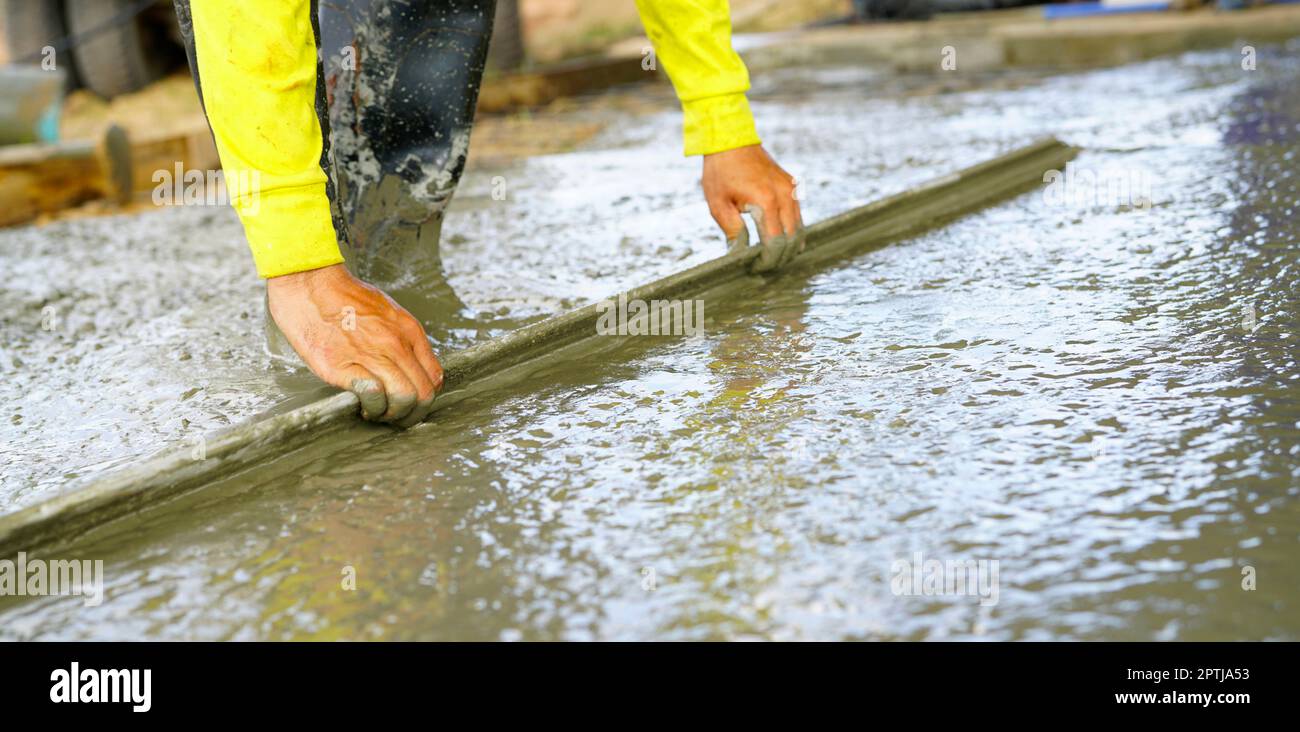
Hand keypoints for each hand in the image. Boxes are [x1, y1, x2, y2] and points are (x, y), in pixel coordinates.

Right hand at [266, 264, 442, 426]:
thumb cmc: (344, 298)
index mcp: (408, 331)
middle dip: (412, 414)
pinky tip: (360, 404)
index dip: (425, 397)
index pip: (435, 377)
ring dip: (392, 414)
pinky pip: (372, 396)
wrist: (310, 284)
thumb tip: (410, 369)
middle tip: (395, 416)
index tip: (412, 403)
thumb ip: (403, 340)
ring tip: (376, 411)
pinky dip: (371, 407)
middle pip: (423, 394)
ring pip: (403, 398)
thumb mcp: (387, 312)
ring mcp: (370, 355)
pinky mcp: (342, 366)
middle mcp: (394, 344)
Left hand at [701, 144, 803, 271]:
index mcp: (765, 201)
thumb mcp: (718, 204)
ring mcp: (791, 190)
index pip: (775, 243)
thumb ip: (733, 231)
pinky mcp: (792, 187)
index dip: (767, 261)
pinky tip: (777, 239)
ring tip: (770, 256)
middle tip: (763, 267)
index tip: (755, 268)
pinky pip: (799, 216)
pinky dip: (792, 232)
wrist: (731, 140)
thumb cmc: (721, 172)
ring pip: (800, 229)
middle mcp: (784, 196)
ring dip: (789, 247)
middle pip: (793, 240)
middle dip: (780, 258)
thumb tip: (739, 256)